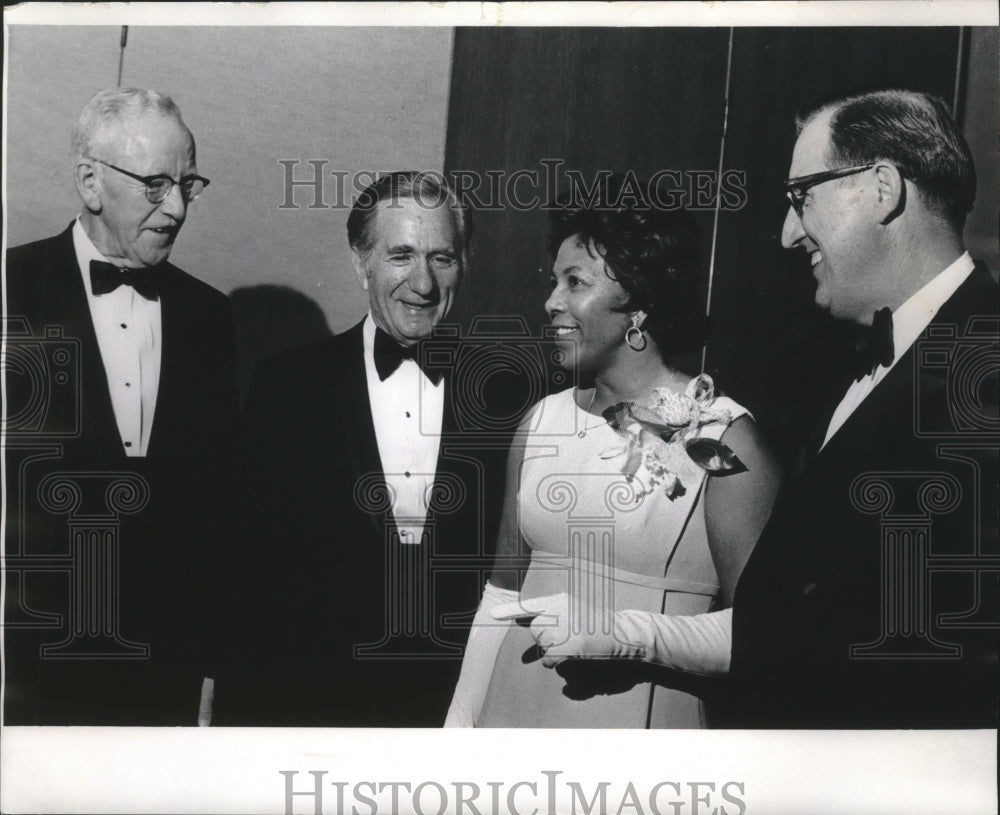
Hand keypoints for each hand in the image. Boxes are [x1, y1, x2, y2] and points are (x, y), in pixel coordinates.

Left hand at [491, 592, 645, 666]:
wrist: (623, 632)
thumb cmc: (596, 624)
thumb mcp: (573, 610)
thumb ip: (550, 616)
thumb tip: (526, 627)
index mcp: (559, 600)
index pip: (529, 606)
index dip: (508, 611)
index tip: (491, 615)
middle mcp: (561, 610)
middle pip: (535, 631)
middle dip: (545, 639)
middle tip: (567, 637)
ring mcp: (567, 627)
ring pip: (543, 645)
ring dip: (553, 650)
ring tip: (573, 644)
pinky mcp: (572, 644)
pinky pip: (551, 659)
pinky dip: (558, 661)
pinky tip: (574, 654)